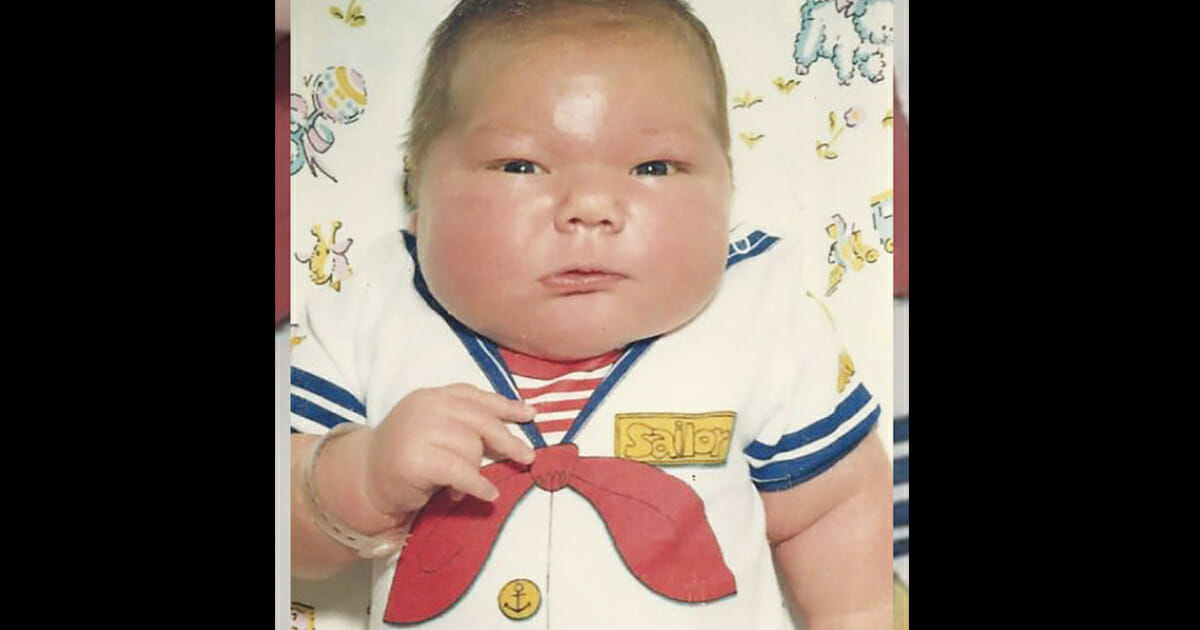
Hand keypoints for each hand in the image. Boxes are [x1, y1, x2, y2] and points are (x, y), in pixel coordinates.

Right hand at [365, 384, 536, 514]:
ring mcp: (419, 430)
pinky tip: (488, 495)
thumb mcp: (434, 430)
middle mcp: (426, 406)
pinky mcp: (416, 459)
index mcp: (433, 396)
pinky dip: (478, 485)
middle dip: (508, 440)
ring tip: (464, 487)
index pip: (476, 397)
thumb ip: (464, 424)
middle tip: (528, 457)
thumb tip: (511, 434)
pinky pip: (461, 471)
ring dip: (476, 470)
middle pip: (481, 420)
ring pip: (472, 446)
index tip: (530, 415)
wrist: (365, 480)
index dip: (506, 406)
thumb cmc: (406, 457)